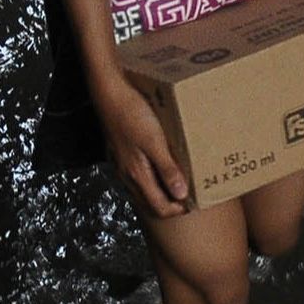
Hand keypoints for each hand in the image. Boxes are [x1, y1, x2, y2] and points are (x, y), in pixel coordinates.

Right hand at [97, 79, 189, 218]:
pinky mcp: (120, 155)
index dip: (178, 210)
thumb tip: (181, 195)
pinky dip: (151, 182)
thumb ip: (167, 169)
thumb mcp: (155, 141)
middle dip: (170, 205)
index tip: (194, 203)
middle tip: (189, 197)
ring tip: (178, 184)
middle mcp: (127, 175)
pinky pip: (137, 179)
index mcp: (137, 175)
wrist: (109, 93)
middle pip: (150, 204)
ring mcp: (122, 166)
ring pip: (143, 192)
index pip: (159, 207)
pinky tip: (159, 168)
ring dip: (160, 194)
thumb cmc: (132, 114)